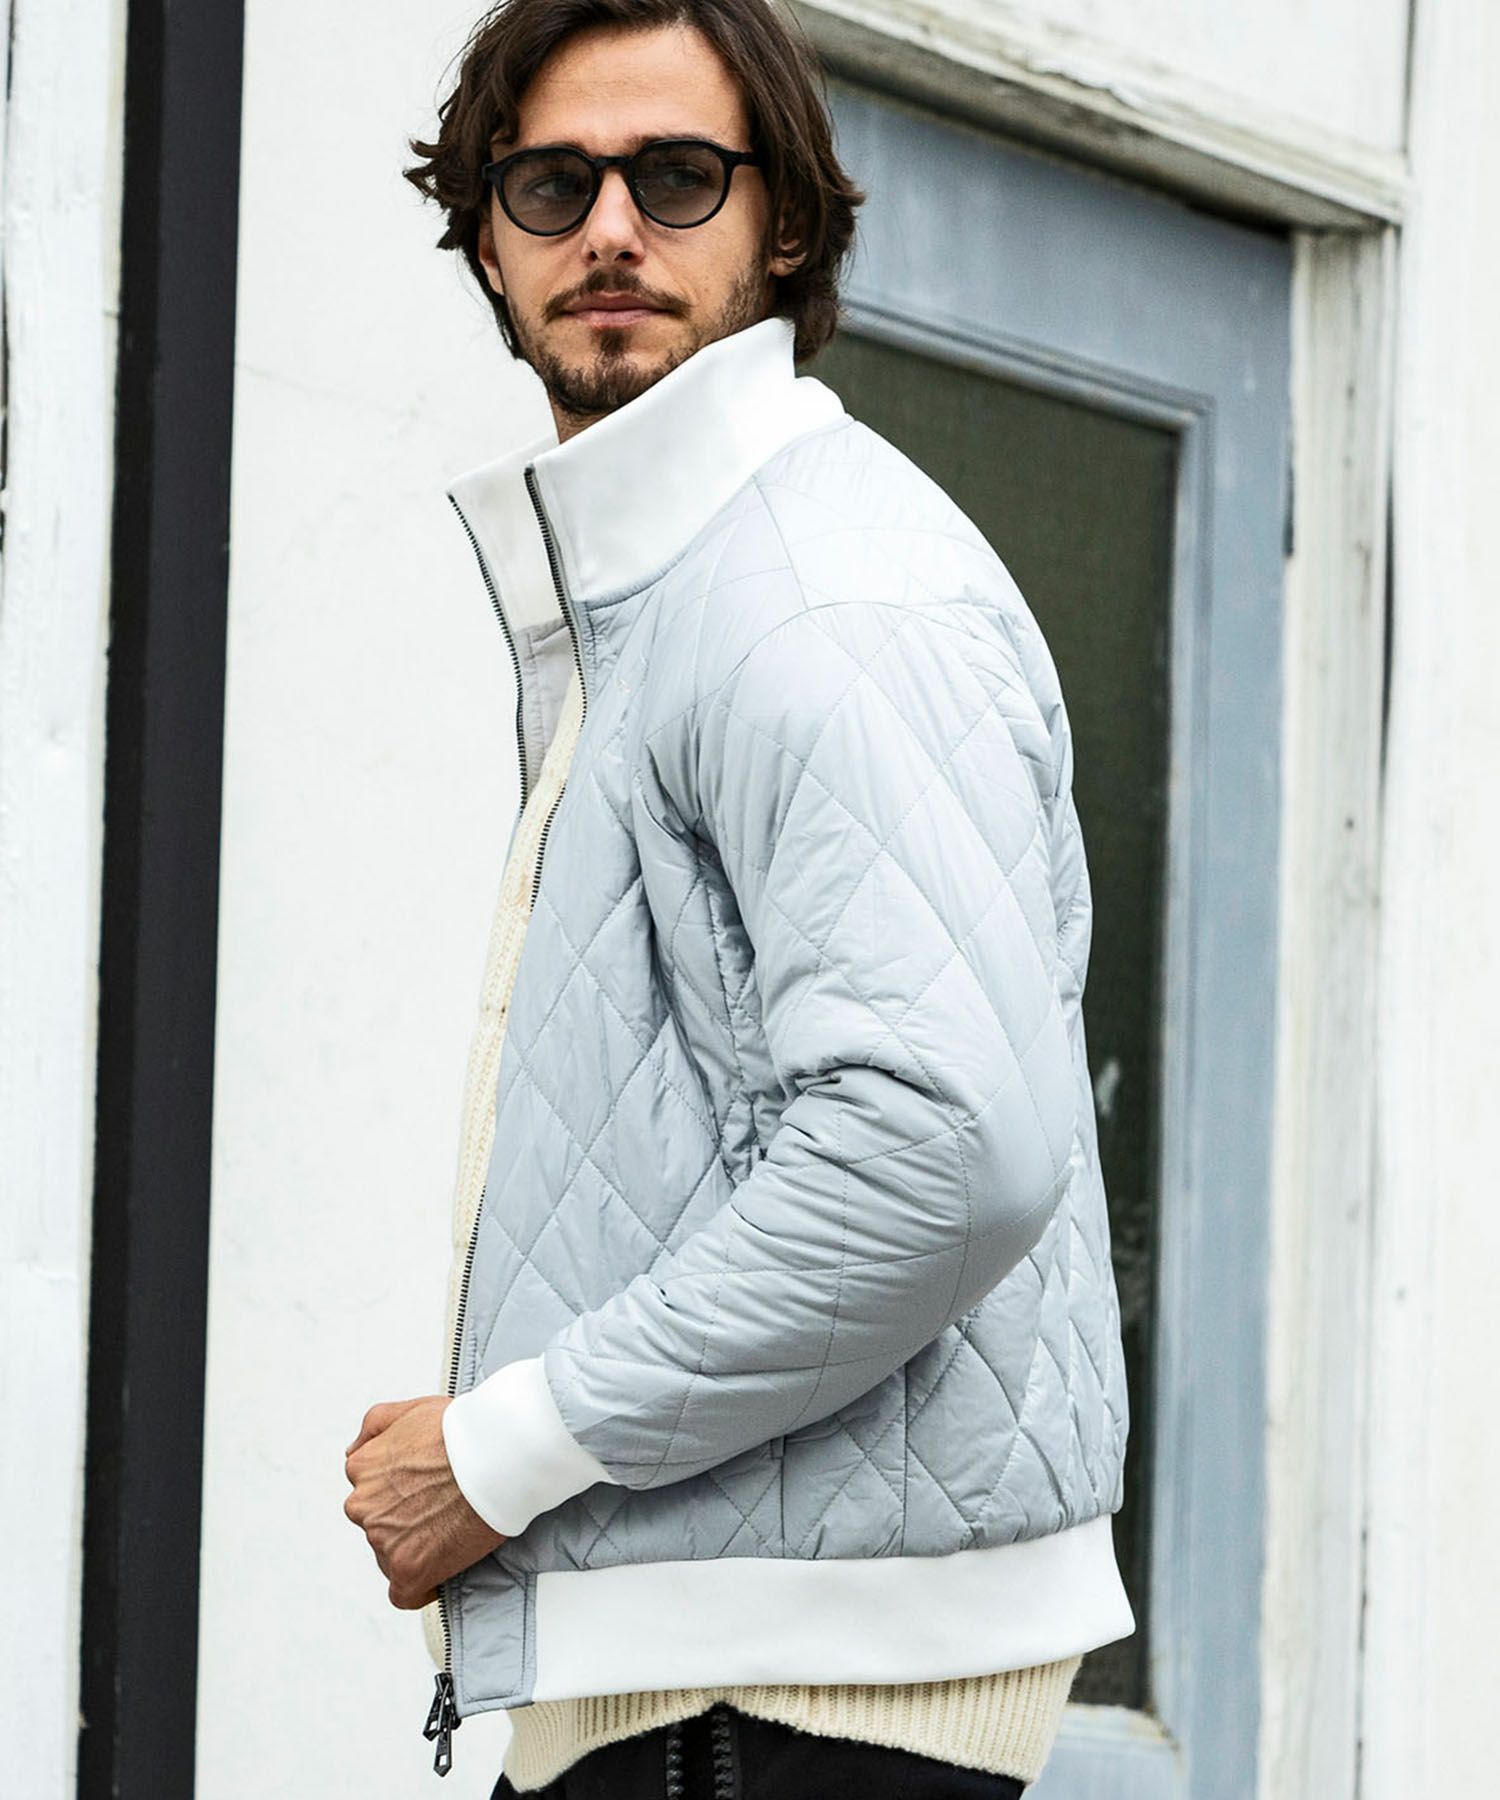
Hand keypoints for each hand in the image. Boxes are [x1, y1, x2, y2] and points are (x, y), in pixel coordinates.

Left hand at [343, 1396, 507, 1609]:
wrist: (496, 1455)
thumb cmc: (461, 1430)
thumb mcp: (410, 1408)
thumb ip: (373, 1427)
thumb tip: (352, 1451)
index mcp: (362, 1468)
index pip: (369, 1492)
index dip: (400, 1494)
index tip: (425, 1493)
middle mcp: (363, 1505)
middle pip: (379, 1524)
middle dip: (405, 1520)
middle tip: (443, 1509)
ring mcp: (383, 1540)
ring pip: (392, 1555)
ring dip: (417, 1547)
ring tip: (453, 1530)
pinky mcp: (408, 1570)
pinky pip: (405, 1593)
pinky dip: (422, 1586)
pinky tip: (441, 1570)